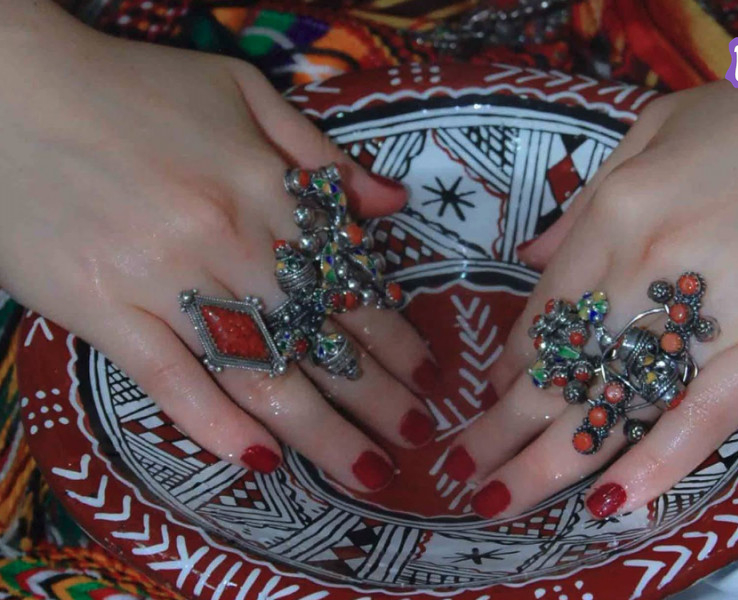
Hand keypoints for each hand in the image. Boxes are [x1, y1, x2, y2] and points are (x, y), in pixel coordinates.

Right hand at [0, 3, 437, 490]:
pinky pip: (168, 380)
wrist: (11, 87)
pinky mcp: (103, 309)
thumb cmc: (132, 86)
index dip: (396, 335)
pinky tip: (258, 460)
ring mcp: (165, 282)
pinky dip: (214, 423)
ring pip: (259, 371)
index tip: (429, 375)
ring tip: (366, 469)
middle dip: (378, 396)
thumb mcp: (243, 91)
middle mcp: (230, 243)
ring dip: (321, 430)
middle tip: (417, 436)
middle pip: (319, 337)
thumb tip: (391, 206)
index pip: (350, 282)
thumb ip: (320, 154)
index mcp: (267, 191)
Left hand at [441, 22, 737, 518]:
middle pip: (561, 367)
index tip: (494, 397)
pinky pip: (702, 419)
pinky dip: (654, 466)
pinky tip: (610, 504)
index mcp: (618, 209)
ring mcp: (712, 311)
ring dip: (547, 462)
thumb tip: (532, 257)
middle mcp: (648, 264)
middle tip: (462, 473)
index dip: (513, 365)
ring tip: (501, 502)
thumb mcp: (666, 124)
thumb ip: (592, 195)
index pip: (546, 310)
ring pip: (613, 402)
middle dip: (501, 427)